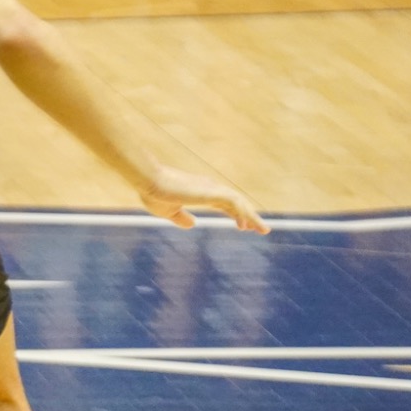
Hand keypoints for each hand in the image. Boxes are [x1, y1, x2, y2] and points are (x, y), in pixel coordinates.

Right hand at [137, 166, 269, 232]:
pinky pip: (234, 202)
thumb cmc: (154, 192)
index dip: (236, 215)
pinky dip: (242, 213)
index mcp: (200, 193)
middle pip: (236, 203)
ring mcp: (211, 188)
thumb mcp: (167, 211)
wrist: (147, 180)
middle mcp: (209, 189)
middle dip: (250, 216)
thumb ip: (180, 218)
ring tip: (262, 229)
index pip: (225, 204)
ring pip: (239, 202)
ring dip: (251, 215)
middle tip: (263, 229)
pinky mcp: (210, 191)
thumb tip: (193, 224)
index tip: (245, 228)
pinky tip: (245, 226)